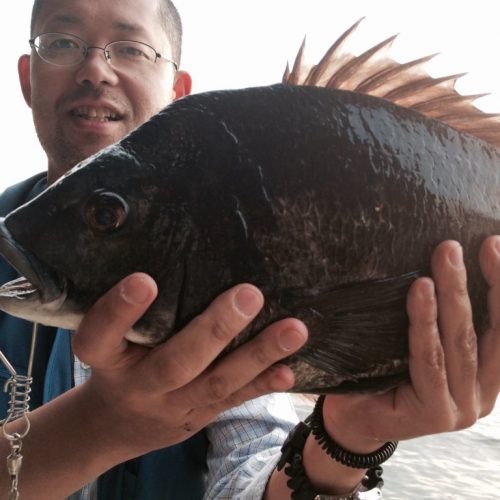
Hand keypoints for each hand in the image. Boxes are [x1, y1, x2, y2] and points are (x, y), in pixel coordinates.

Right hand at [71, 275, 307, 457]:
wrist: (114, 425)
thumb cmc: (117, 363)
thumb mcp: (108, 340)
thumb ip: (130, 311)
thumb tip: (180, 250)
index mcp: (107, 360)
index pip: (99, 337)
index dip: (118, 311)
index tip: (144, 280)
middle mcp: (139, 385)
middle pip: (175, 362)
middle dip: (216, 330)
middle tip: (250, 294)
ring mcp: (172, 406)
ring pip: (216, 383)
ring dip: (257, 355)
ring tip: (294, 330)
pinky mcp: (199, 418)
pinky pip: (233, 401)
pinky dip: (262, 384)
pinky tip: (288, 371)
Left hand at [321, 237, 499, 451]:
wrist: (354, 419)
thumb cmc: (386, 375)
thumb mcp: (420, 345)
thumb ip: (440, 322)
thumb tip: (434, 267)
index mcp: (486, 376)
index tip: (494, 243)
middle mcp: (482, 394)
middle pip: (488, 330)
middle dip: (480, 280)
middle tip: (458, 244)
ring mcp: (461, 407)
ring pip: (460, 342)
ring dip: (453, 294)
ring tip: (445, 257)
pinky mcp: (435, 414)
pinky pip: (429, 359)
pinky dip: (425, 323)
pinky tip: (420, 291)